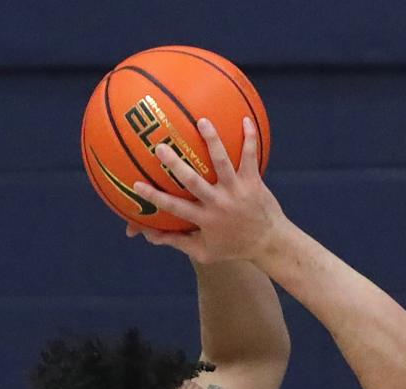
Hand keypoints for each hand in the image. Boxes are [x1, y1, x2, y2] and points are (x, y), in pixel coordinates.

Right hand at [126, 117, 284, 263]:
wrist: (268, 244)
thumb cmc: (233, 248)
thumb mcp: (204, 252)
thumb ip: (177, 242)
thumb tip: (149, 236)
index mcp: (204, 219)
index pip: (173, 208)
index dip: (154, 197)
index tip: (136, 184)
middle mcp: (218, 203)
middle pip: (192, 181)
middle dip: (175, 164)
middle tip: (160, 146)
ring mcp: (236, 191)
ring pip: (222, 162)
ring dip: (212, 141)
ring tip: (202, 121)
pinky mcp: (253, 182)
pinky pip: (250, 156)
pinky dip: (250, 138)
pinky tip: (245, 119)